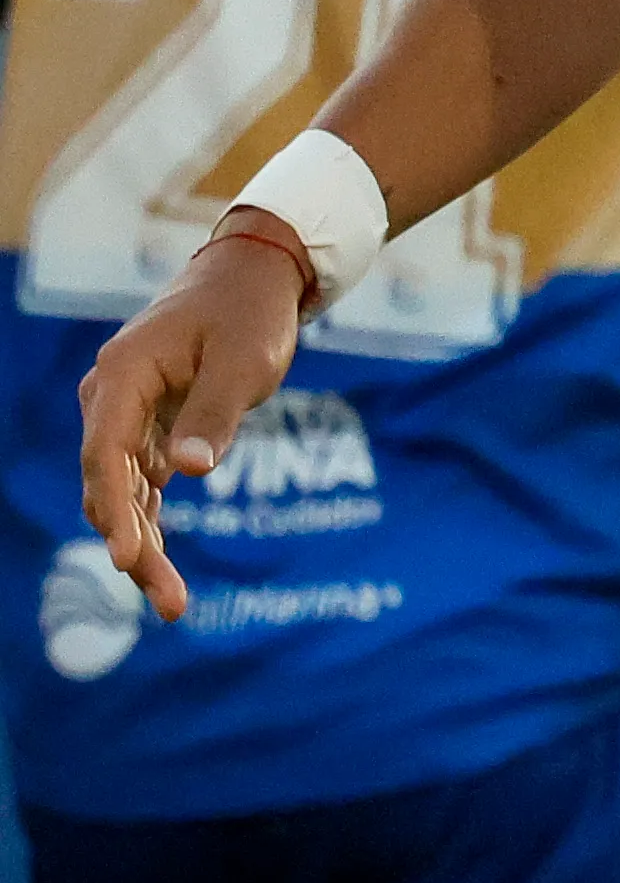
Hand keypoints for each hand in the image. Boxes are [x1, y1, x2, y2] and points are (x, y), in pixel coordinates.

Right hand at [78, 222, 312, 625]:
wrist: (251, 278)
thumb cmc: (249, 314)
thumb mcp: (244, 361)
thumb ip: (214, 415)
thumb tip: (187, 472)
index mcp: (121, 378)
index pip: (106, 456)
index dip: (115, 512)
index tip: (128, 559)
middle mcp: (110, 399)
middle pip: (110, 485)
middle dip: (134, 547)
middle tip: (169, 603)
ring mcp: (125, 415)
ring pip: (123, 492)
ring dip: (143, 544)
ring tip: (171, 602)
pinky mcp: (148, 428)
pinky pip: (141, 483)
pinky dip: (151, 520)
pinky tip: (162, 565)